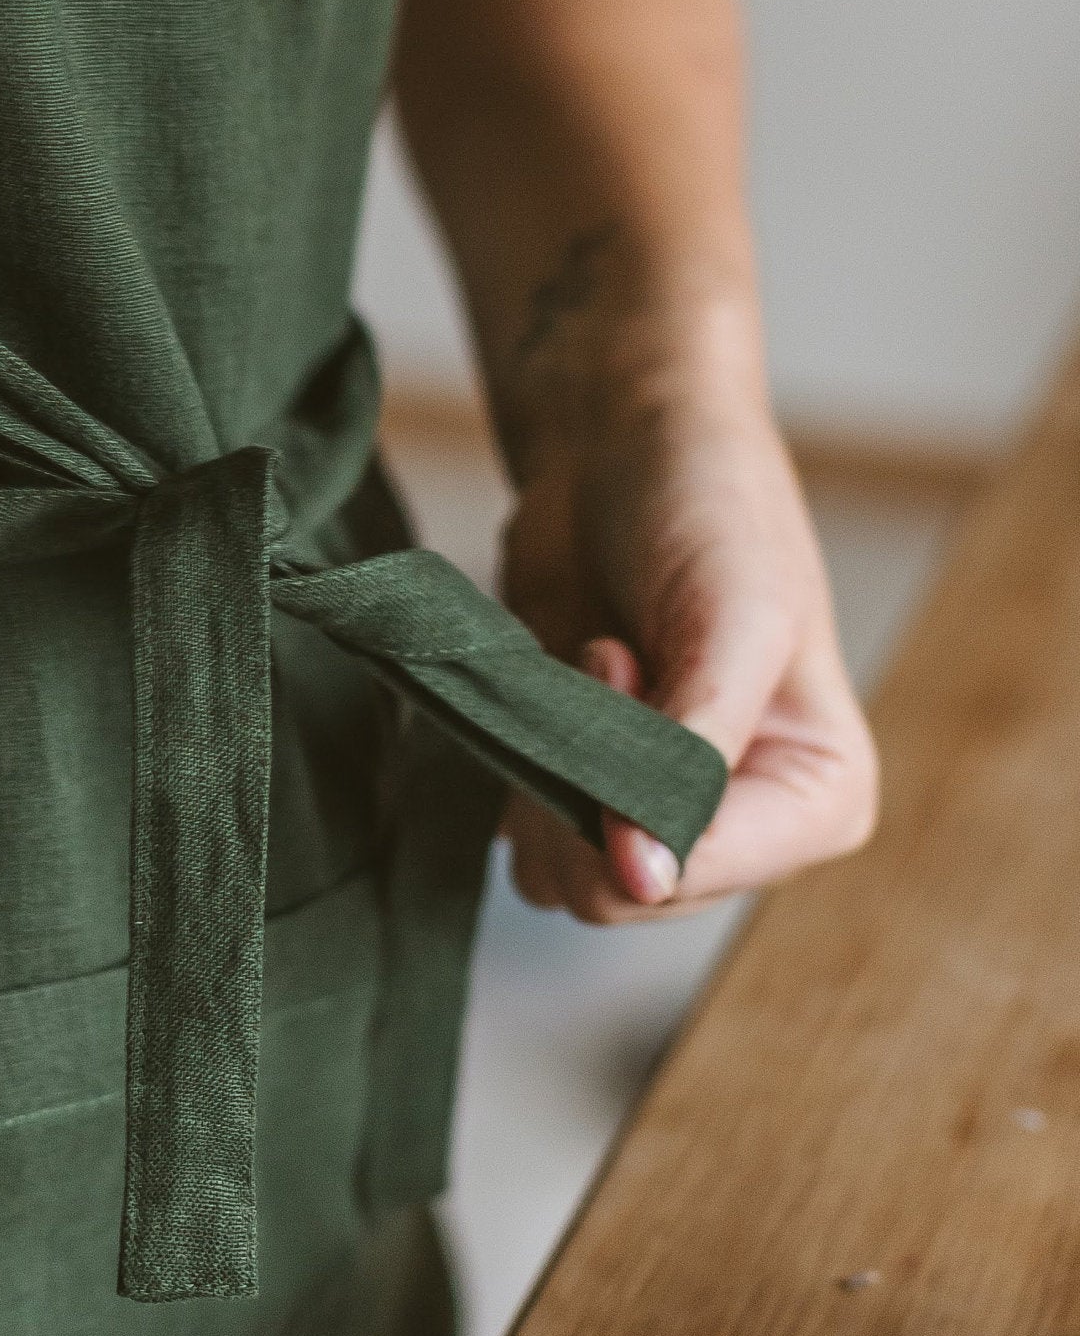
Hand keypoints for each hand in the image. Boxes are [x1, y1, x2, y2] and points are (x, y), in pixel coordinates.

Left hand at [497, 370, 878, 920]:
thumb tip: (643, 875)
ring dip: (549, 770)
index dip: (635, 815)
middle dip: (591, 778)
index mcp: (820, 797)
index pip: (703, 872)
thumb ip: (692, 758)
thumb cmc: (706, 508)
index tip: (622, 694)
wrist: (618, 443)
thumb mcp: (732, 622)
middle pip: (625, 892)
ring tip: (598, 662)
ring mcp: (654, 817)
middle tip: (617, 660)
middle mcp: (744, 827)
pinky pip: (521, 843)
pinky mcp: (579, 794)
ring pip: (563, 879)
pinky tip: (558, 684)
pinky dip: (516, 767)